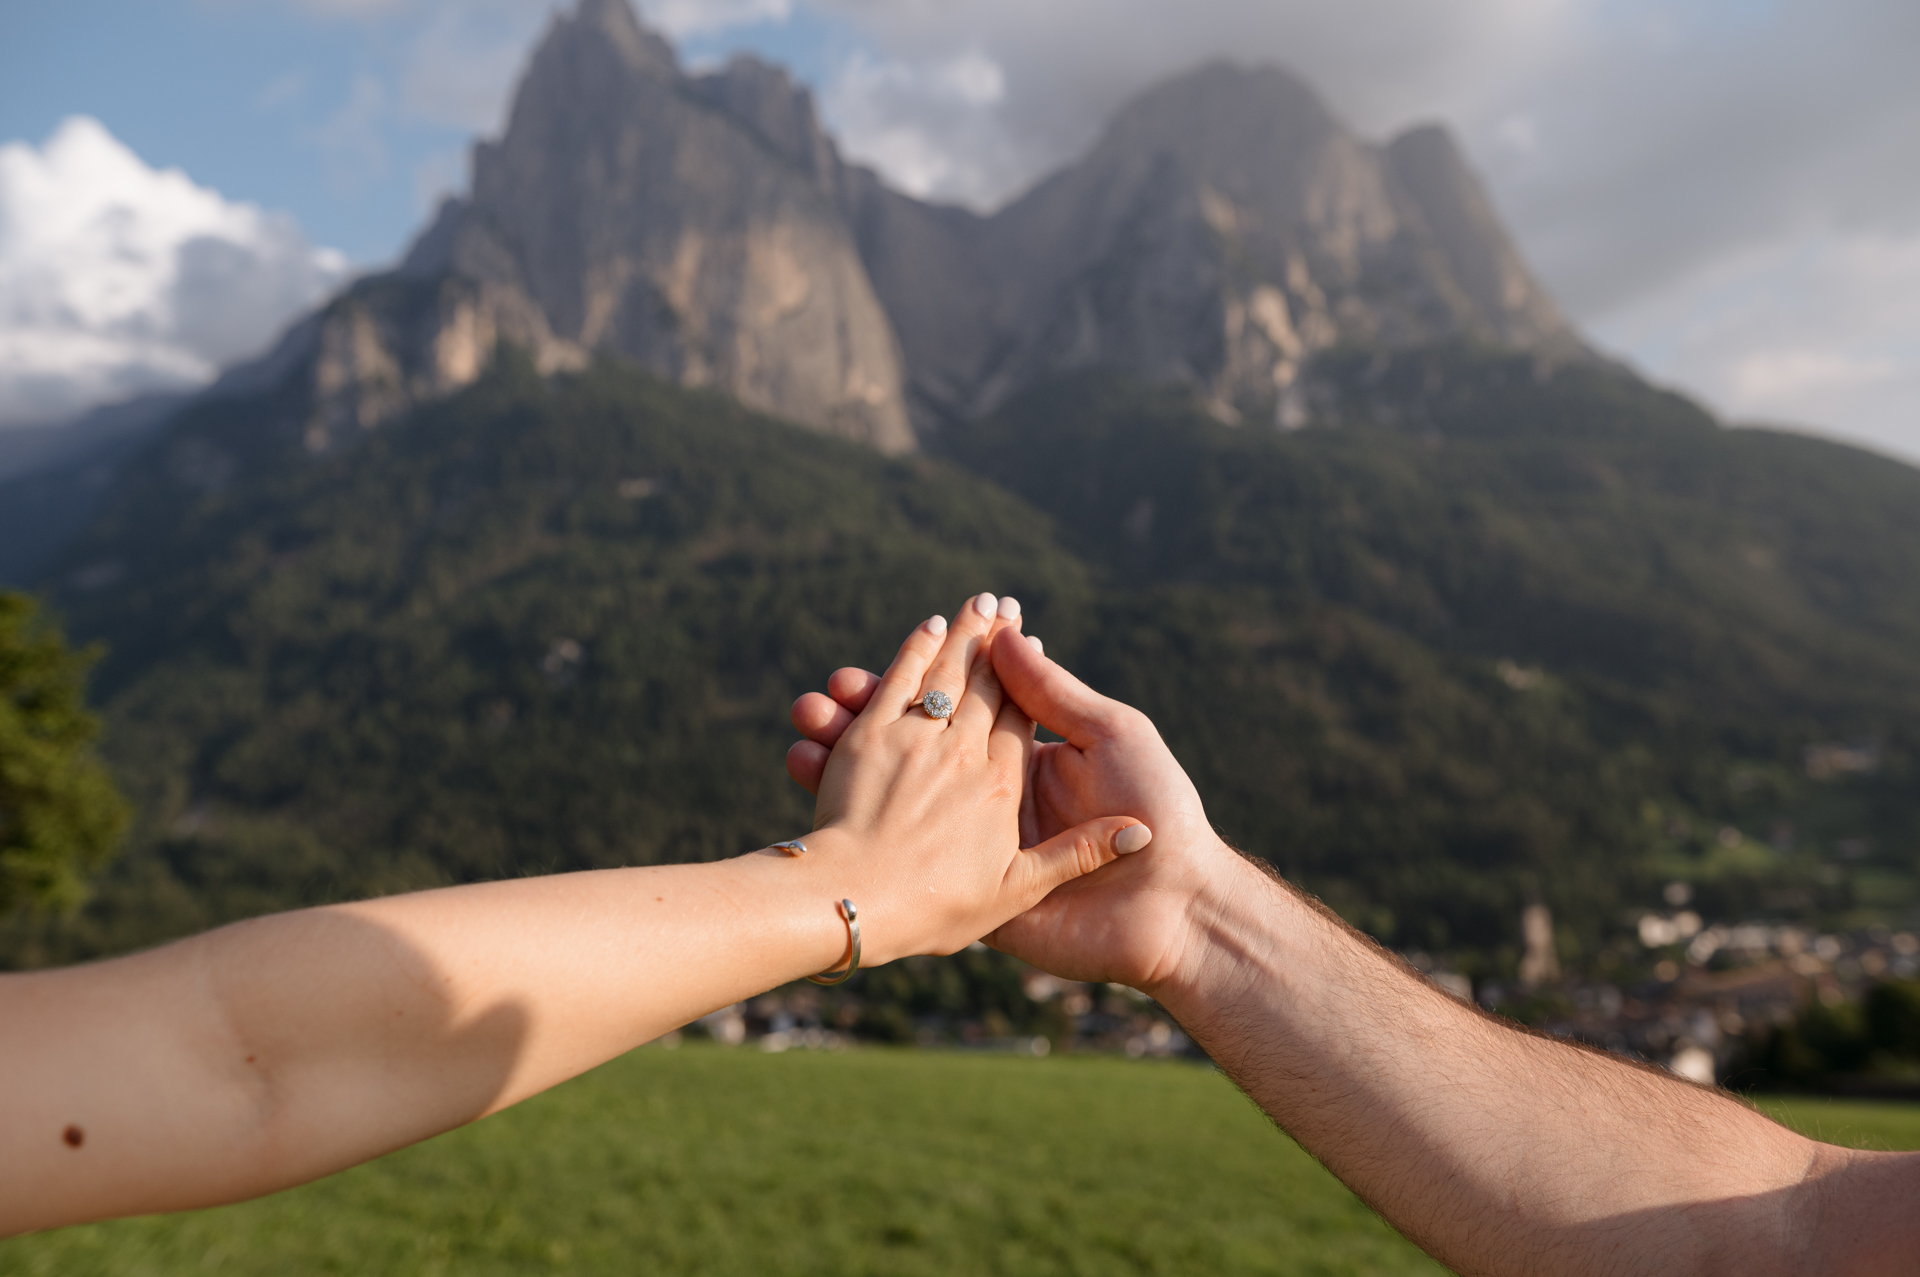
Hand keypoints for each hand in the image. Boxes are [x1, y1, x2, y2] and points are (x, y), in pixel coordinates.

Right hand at [789, 625, 1237, 990]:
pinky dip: (856, 814)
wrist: (1176, 903)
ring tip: (808, 724)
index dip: (918, 679)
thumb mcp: (1109, 734)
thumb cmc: (1158, 806)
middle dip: (867, 714)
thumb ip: (1051, 692)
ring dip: (847, 754)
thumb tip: (1004, 636)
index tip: (873, 658)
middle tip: (828, 690)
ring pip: (898, 791)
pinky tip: (808, 775)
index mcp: (1024, 753)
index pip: (959, 705)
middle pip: (916, 744)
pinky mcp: (971, 886)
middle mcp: (992, 791)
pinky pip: (906, 853)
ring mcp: (976, 839)